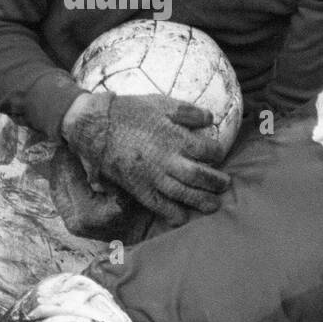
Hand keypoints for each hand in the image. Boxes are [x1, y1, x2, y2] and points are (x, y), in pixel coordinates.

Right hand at [60, 92, 230, 226]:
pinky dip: (172, 214)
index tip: (218, 154)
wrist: (97, 126)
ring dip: (201, 201)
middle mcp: (168, 161)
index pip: (208, 150)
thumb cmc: (130, 111)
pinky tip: (182, 218)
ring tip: (213, 205)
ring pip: (184, 194)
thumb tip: (210, 118)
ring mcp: (153, 177)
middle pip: (200, 176)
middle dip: (216, 182)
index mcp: (176, 138)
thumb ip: (187, 111)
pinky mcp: (139, 188)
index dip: (217, 153)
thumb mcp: (161, 103)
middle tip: (225, 184)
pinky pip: (159, 206)